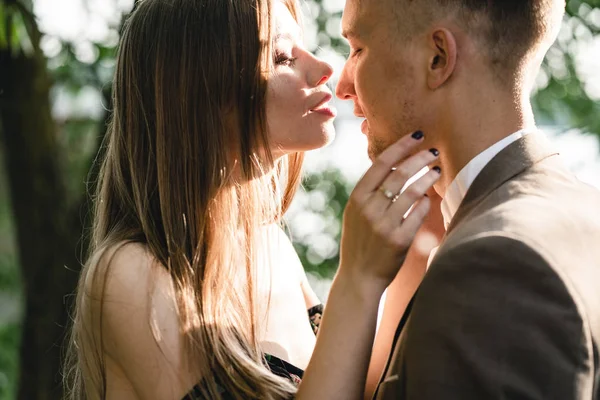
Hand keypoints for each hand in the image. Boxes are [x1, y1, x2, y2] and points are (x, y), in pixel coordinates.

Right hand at [338, 131, 440, 292]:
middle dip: (419, 157)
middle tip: (433, 151)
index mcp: (357, 198)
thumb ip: (371, 192)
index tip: (416, 135)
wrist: (359, 277)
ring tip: (437, 170)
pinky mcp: (399, 240)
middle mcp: (369, 209)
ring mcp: (384, 225)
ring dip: (427, 177)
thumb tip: (396, 166)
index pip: (381, 163)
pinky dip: (426, 202)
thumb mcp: (356, 214)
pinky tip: (430, 197)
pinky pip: (418, 213)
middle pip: (399, 174)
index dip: (400, 146)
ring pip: (412, 191)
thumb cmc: (360, 242)